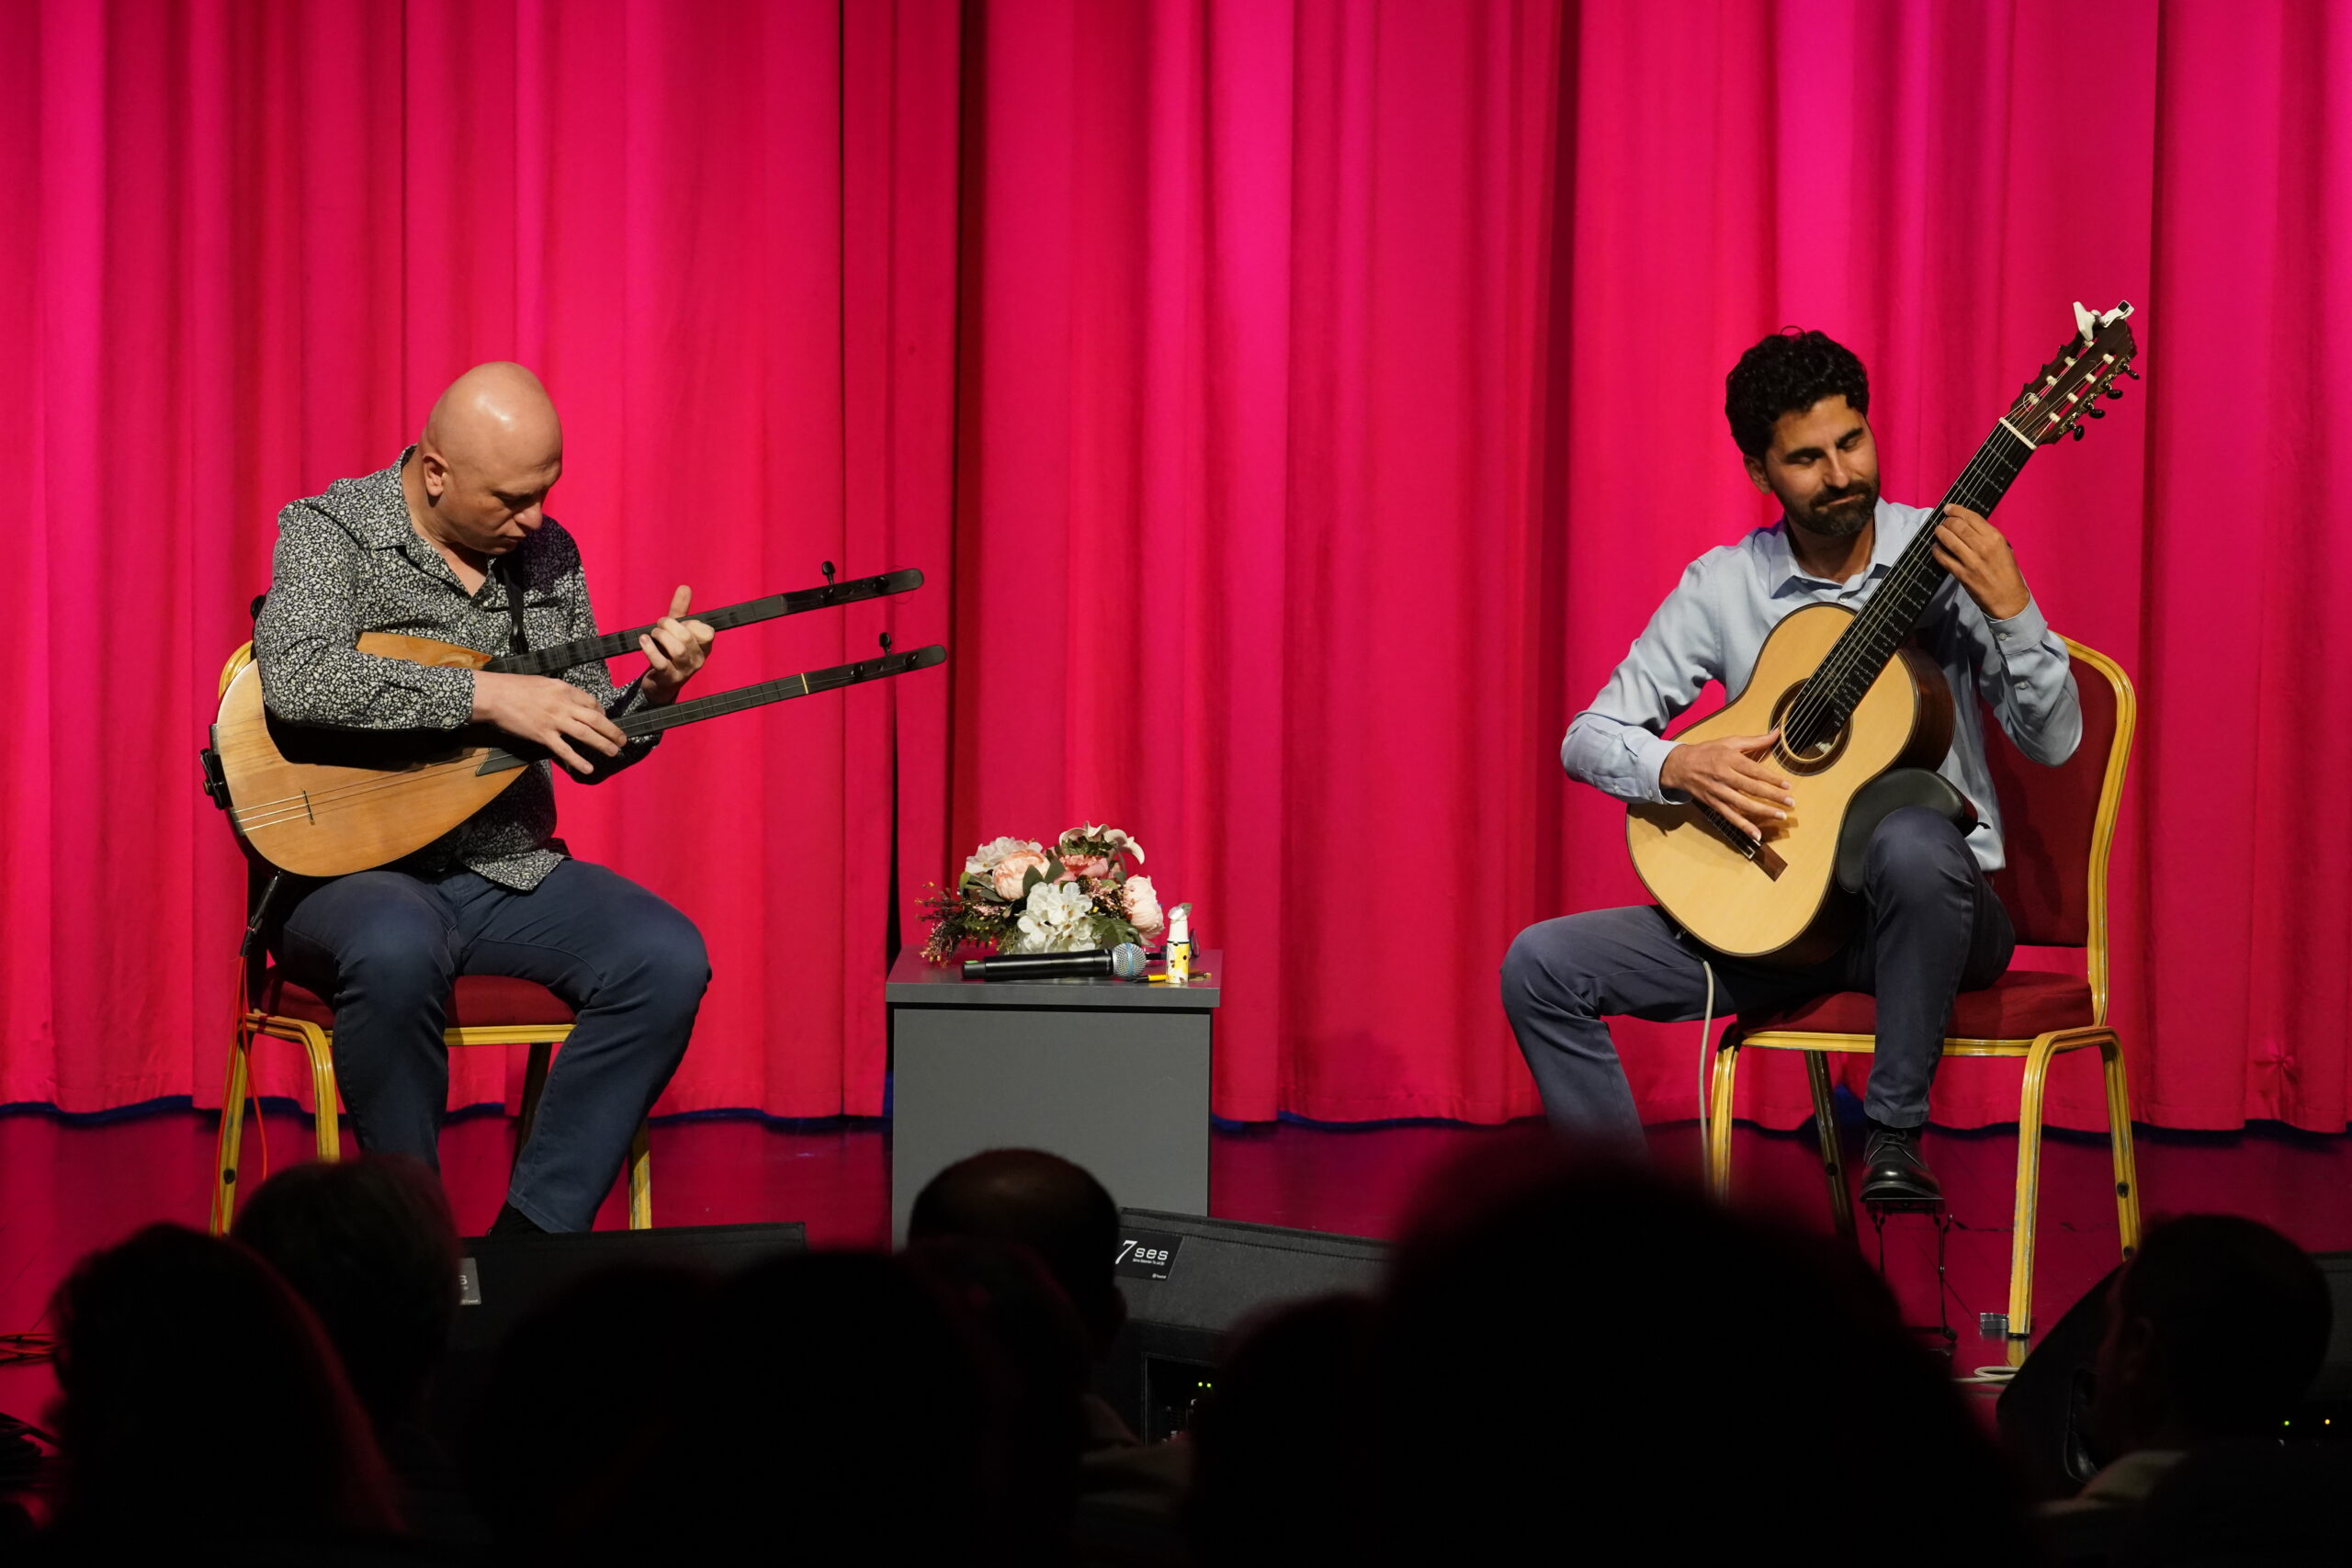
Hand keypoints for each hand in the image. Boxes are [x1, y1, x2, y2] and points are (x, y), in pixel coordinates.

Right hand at [472, 670, 629, 775]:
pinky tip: (588, 768)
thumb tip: (571, 703)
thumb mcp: (543, 682)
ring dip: (603, 744)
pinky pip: (564, 750)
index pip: (591, 702)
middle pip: (595, 719)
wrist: (493, 695)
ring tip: (615, 752)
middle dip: (612, 730)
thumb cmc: (514, 686)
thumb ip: (560, 693)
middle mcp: (563, 704)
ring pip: (586, 734)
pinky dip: (578, 761)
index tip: (605, 720)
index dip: (602, 713)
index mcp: (564, 689)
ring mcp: (554, 721)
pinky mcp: (543, 735)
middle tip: (623, 739)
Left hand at [639, 585, 715, 705]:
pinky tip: (643, 640)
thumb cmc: (670, 653)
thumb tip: (685, 587)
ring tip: (653, 634)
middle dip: (669, 625)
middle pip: (687, 637)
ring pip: (677, 649)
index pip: (707, 632)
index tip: (679, 624)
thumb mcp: (676, 631)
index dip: (691, 624)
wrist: (661, 684)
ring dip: (660, 636)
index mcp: (704, 648)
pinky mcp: (668, 678)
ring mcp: (684, 671)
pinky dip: (649, 648)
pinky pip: (660, 662)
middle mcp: (698, 660)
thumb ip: (681, 610)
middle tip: (659, 625)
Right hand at [1659, 729, 1792, 841]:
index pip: (1754, 770)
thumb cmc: (1708, 752)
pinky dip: (1743, 826)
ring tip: (1780, 815)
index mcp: (1729, 759)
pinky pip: (1730, 817)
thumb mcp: (1730, 742)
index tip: (1787, 785)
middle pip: (1752, 788)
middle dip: (1773, 796)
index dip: (1772, 779)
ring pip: (1743, 804)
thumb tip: (1777, 734)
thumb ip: (1755, 740)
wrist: (1680, 766)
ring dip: (1763, 811)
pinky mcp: (1714, 804)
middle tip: (1790, 802)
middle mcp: (1724, 776)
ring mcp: (1718, 792)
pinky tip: (1756, 834)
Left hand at [1932, 506, 2030, 621]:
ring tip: (1938, 531)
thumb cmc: (2007, 572)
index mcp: (1995, 538)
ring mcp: (1971, 561)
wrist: (2008, 598)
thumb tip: (1968, 525)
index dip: (1957, 510)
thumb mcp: (2004, 549)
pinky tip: (1936, 547)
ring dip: (1940, 533)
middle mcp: (1983, 547)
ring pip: (1949, 540)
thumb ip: (1987, 537)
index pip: (1972, 518)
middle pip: (1957, 526)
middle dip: (1947, 521)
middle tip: (1943, 521)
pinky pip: (1944, 558)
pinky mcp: (1962, 574)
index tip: (1948, 508)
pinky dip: (1937, 550)